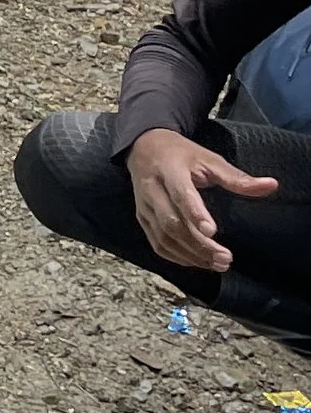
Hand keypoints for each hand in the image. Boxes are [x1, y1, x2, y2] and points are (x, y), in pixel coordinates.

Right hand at [127, 127, 280, 272]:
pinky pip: (158, 244)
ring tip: (217, 264)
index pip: (181, 194)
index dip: (195, 214)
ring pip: (164, 237)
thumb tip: (271, 186)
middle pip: (172, 222)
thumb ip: (237, 177)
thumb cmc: (182, 154)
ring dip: (190, 255)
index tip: (212, 232)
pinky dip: (177, 256)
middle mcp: (152, 189)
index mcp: (170, 170)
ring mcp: (144, 206)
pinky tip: (198, 261)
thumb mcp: (210, 159)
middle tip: (225, 258)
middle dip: (198, 244)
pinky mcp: (141, 219)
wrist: (144, 148)